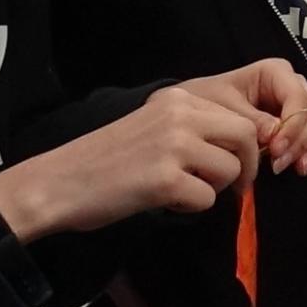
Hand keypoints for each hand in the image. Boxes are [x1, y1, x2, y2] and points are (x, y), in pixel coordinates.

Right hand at [0, 83, 272, 239]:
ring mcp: (172, 145)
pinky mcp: (164, 179)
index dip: (246, 146)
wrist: (57, 183)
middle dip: (245, 166)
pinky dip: (191, 207)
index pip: (240, 115)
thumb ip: (195, 128)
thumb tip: (248, 146)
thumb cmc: (106, 162)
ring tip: (181, 190)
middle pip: (247, 136)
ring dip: (214, 188)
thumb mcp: (155, 127)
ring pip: (231, 169)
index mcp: (177, 99)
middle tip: (230, 187)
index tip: (236, 165)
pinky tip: (163, 201)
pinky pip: (207, 198)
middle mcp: (178, 114)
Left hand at [175, 60, 306, 180]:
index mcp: (276, 73)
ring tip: (302, 169)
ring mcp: (305, 108)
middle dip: (306, 140)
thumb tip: (275, 134)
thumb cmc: (204, 104)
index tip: (275, 150)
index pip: (299, 98)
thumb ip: (249, 120)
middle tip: (282, 166)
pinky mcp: (306, 130)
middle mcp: (297, 87)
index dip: (293, 125)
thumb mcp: (219, 107)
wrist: (192, 116)